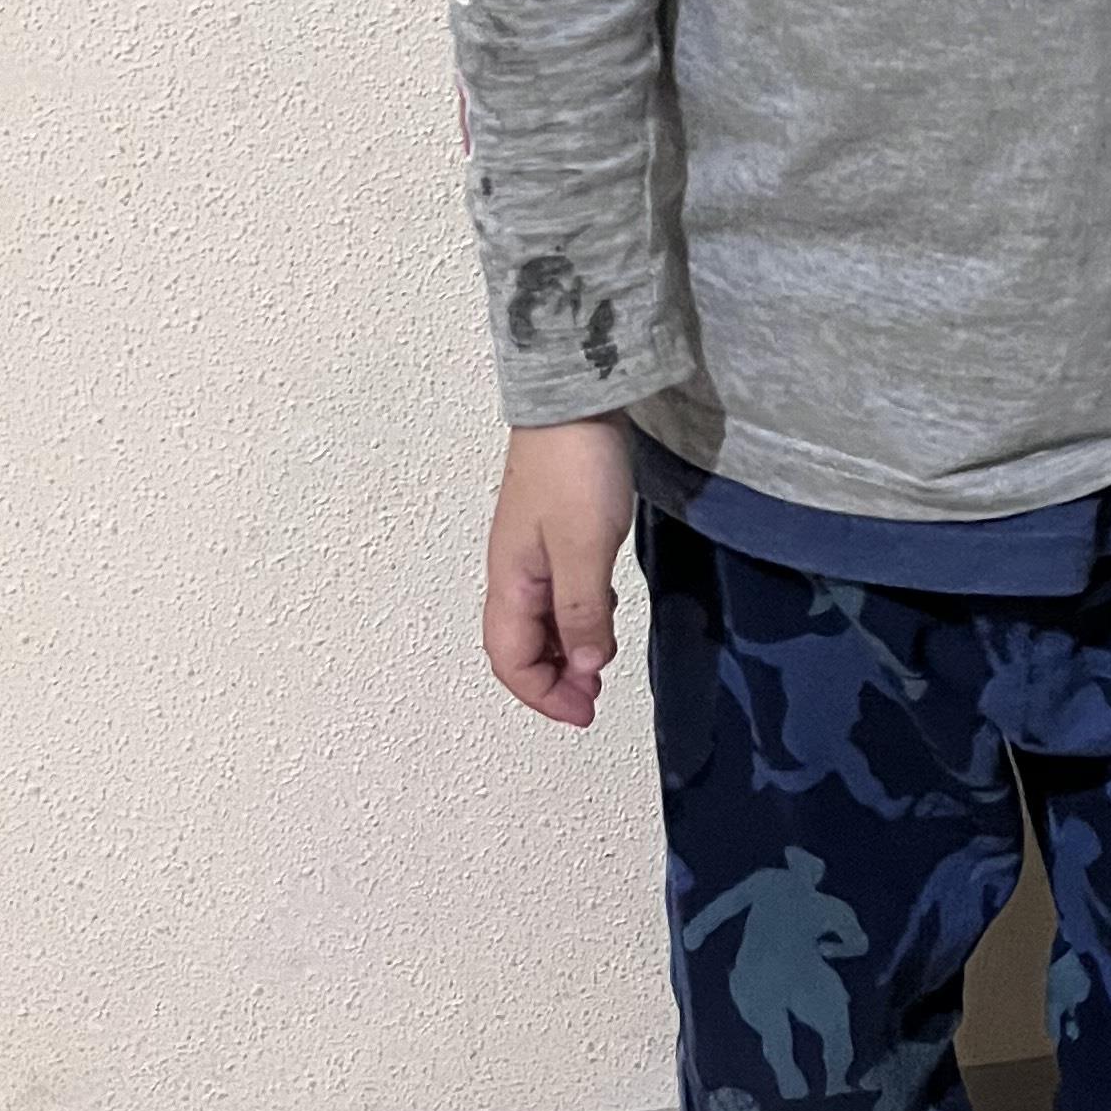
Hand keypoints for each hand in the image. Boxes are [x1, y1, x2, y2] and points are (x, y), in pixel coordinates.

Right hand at [484, 417, 636, 726]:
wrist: (579, 398)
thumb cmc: (577, 470)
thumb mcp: (584, 551)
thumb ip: (581, 614)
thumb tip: (582, 670)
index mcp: (509, 581)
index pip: (510, 660)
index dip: (543, 695)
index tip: (585, 712)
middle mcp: (512, 571)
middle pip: (519, 645)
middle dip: (551, 680)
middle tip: (592, 698)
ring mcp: (530, 549)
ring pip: (537, 619)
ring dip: (564, 650)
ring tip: (598, 664)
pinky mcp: (553, 529)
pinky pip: (555, 592)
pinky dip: (575, 615)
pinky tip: (601, 612)